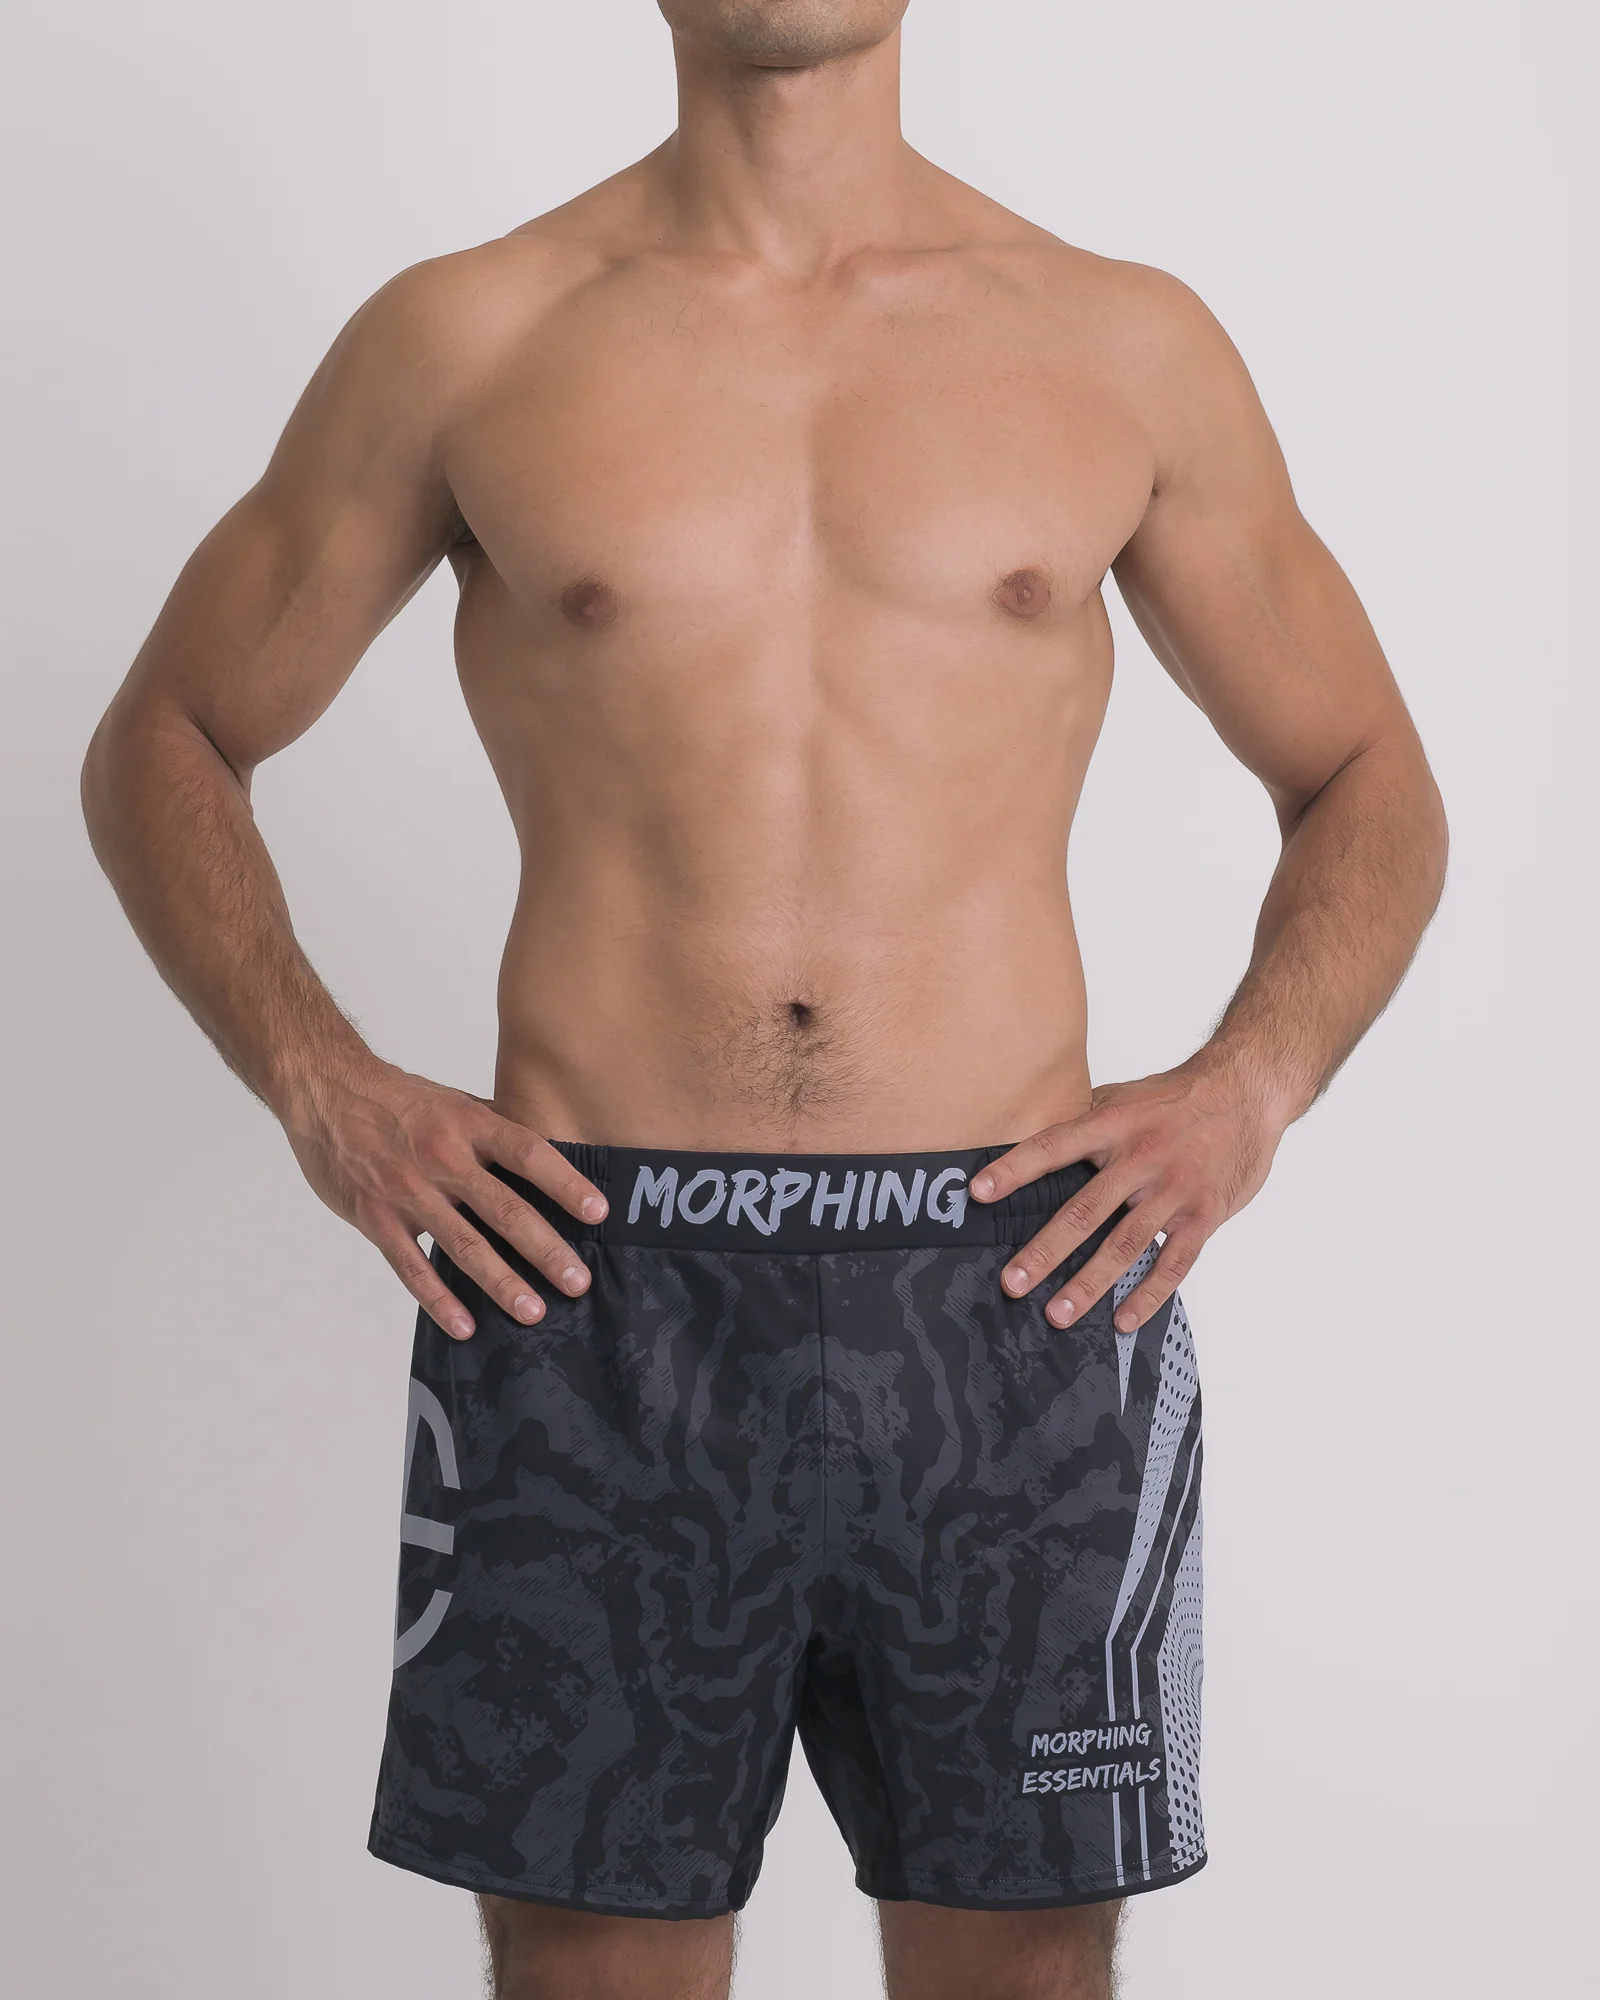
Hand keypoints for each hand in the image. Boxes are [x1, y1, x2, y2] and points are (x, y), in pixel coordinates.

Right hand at [282, 1060, 607, 1339]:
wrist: (325, 1091)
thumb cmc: (399, 1100)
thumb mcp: (454, 1103)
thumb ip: (496, 1133)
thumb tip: (551, 1159)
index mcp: (469, 1125)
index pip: (528, 1154)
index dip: (566, 1183)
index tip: (598, 1213)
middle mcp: (443, 1158)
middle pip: (504, 1209)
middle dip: (545, 1249)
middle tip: (578, 1281)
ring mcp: (408, 1191)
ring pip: (462, 1245)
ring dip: (501, 1282)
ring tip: (533, 1312)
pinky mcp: (376, 1218)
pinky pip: (412, 1266)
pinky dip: (439, 1299)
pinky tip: (466, 1324)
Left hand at [970, 1058, 1288, 1331]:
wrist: (1248, 1092)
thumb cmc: (1177, 1097)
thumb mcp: (1124, 1097)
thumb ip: (1083, 1121)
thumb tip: (1027, 1139)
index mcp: (1113, 1124)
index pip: (1054, 1146)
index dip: (1014, 1169)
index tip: (978, 1194)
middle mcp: (1140, 1157)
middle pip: (1085, 1210)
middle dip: (1045, 1251)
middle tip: (1012, 1283)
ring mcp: (1174, 1189)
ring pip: (1125, 1245)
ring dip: (1089, 1284)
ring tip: (1056, 1315)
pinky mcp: (1204, 1214)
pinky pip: (1173, 1263)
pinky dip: (1147, 1295)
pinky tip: (1121, 1320)